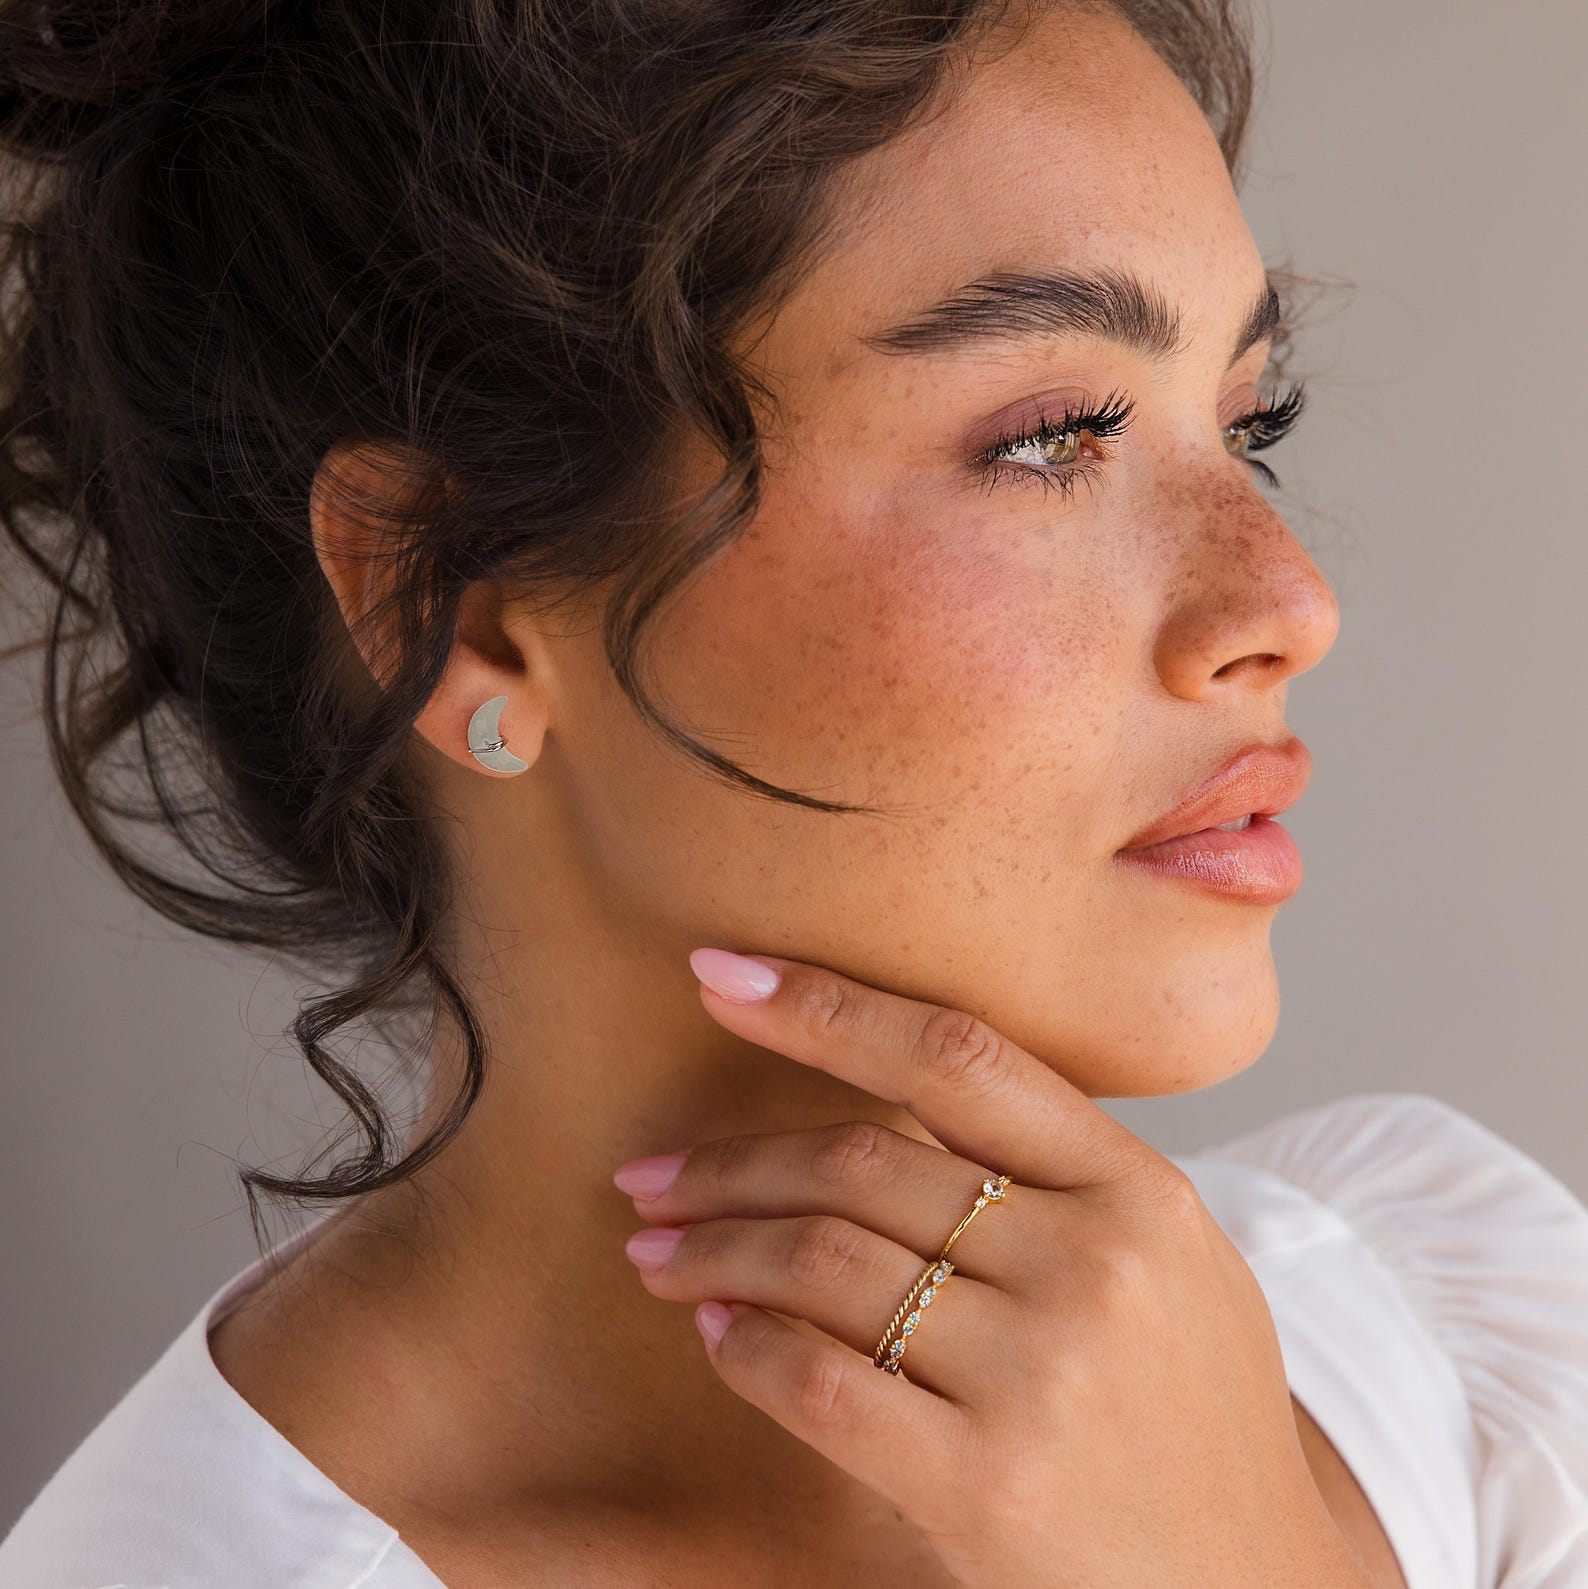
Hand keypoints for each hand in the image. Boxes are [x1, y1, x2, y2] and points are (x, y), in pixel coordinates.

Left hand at [612, 948, 1374, 1588]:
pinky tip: (714, 1334)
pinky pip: (817, 1382)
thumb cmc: (1188, 1413)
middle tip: (649, 1176)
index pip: (955, 1055)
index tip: (721, 977)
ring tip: (658, 1252)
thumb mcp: (1166, 1259)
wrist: (1258, 1588)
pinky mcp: (989, 1486)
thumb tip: (871, 1099)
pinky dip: (743, 1347)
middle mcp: (1094, 1262)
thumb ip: (1053, 1174)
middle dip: (728, 1163)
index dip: (824, 1007)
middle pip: (860, 1161)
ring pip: (820, 1262)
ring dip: (712, 1250)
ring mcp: (1044, 1374)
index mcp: (1137, 1188)